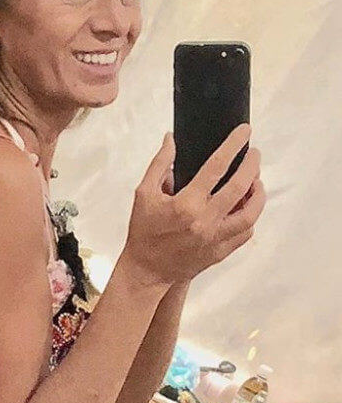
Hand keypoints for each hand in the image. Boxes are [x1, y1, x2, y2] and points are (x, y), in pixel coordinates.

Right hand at [121, 124, 265, 285]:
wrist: (146, 270)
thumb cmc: (144, 231)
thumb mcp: (143, 194)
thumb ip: (159, 164)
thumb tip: (171, 139)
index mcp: (185, 204)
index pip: (216, 167)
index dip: (233, 146)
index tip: (244, 132)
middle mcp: (204, 221)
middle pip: (240, 188)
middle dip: (252, 165)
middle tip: (254, 153)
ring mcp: (215, 238)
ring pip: (250, 213)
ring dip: (258, 194)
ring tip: (255, 181)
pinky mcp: (221, 252)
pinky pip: (245, 232)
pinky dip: (250, 217)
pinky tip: (245, 207)